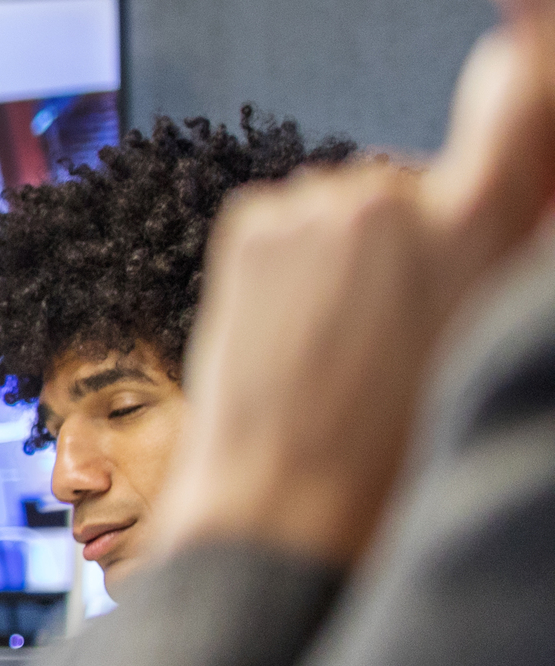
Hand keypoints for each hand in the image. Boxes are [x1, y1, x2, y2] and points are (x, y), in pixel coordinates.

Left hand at [158, 31, 554, 568]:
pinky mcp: (250, 221)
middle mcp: (392, 195)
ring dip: (361, 249)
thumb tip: (518, 201)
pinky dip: (304, 257)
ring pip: (360, 203)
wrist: (284, 504)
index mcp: (477, 221)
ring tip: (351, 341)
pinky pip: (299, 217)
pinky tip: (304, 327)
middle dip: (429, 228)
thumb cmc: (396, 452)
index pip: (524, 96)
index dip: (532, 66)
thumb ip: (508, 247)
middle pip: (429, 181)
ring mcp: (312, 204)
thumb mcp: (491, 336)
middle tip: (412, 319)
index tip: (530, 50)